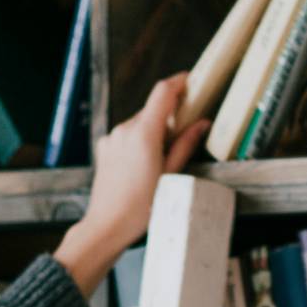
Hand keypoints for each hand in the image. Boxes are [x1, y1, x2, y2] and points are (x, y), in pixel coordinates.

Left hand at [53, 73, 210, 296]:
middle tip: (183, 135)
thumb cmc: (140, 207)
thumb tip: (201, 124)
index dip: (178, 83)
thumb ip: (185, 145)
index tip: (189, 81)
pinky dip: (138, 143)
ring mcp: (112, 138)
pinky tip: (142, 167)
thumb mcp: (170, 175)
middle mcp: (125, 130)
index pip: (162, 92)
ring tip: (160, 161)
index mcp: (144, 134)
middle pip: (152, 110)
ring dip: (153, 133)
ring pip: (139, 124)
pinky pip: (126, 136)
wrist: (107, 225)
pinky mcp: (105, 147)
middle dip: (168, 118)